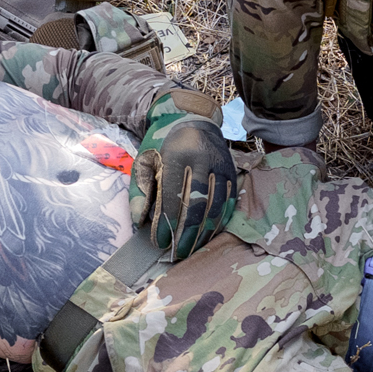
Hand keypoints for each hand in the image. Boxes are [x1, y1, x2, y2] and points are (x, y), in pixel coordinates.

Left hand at [130, 113, 240, 259]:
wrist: (191, 119)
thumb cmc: (162, 144)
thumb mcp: (145, 162)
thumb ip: (140, 191)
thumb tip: (140, 222)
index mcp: (178, 154)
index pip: (173, 194)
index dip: (167, 221)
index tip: (160, 241)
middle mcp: (203, 159)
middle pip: (197, 204)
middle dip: (187, 233)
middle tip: (178, 252)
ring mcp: (221, 165)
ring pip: (215, 206)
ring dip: (204, 232)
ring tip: (193, 250)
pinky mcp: (232, 172)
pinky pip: (228, 203)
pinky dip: (218, 222)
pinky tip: (208, 236)